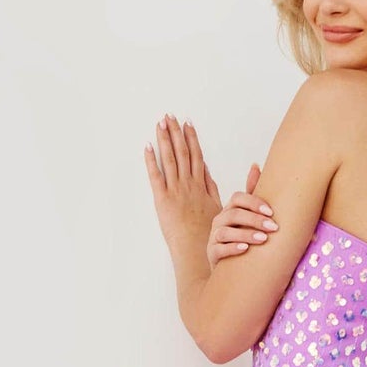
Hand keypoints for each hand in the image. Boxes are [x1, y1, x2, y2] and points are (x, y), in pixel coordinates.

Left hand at [144, 114, 218, 256]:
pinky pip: (156, 176)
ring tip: (160, 123)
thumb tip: (207, 172)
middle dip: (176, 132)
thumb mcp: (217, 209)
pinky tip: (148, 146)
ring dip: (165, 139)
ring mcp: (176, 191)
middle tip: (170, 115)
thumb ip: (212, 188)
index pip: (197, 155)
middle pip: (182, 152)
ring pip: (170, 159)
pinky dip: (151, 160)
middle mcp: (189, 185)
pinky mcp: (163, 200)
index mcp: (202, 186)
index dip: (192, 138)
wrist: (197, 250)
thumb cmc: (208, 235)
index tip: (188, 124)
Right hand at [205, 161, 278, 270]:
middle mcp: (220, 221)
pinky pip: (220, 249)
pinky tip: (245, 249)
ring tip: (263, 239)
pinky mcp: (212, 254)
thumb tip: (256, 165)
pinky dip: (232, 248)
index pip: (238, 199)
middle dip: (255, 220)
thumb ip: (252, 194)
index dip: (254, 203)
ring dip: (246, 234)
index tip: (271, 212)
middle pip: (234, 214)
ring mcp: (214, 237)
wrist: (231, 268)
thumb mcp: (249, 217)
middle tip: (273, 227)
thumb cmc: (243, 238)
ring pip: (226, 232)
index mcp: (230, 210)